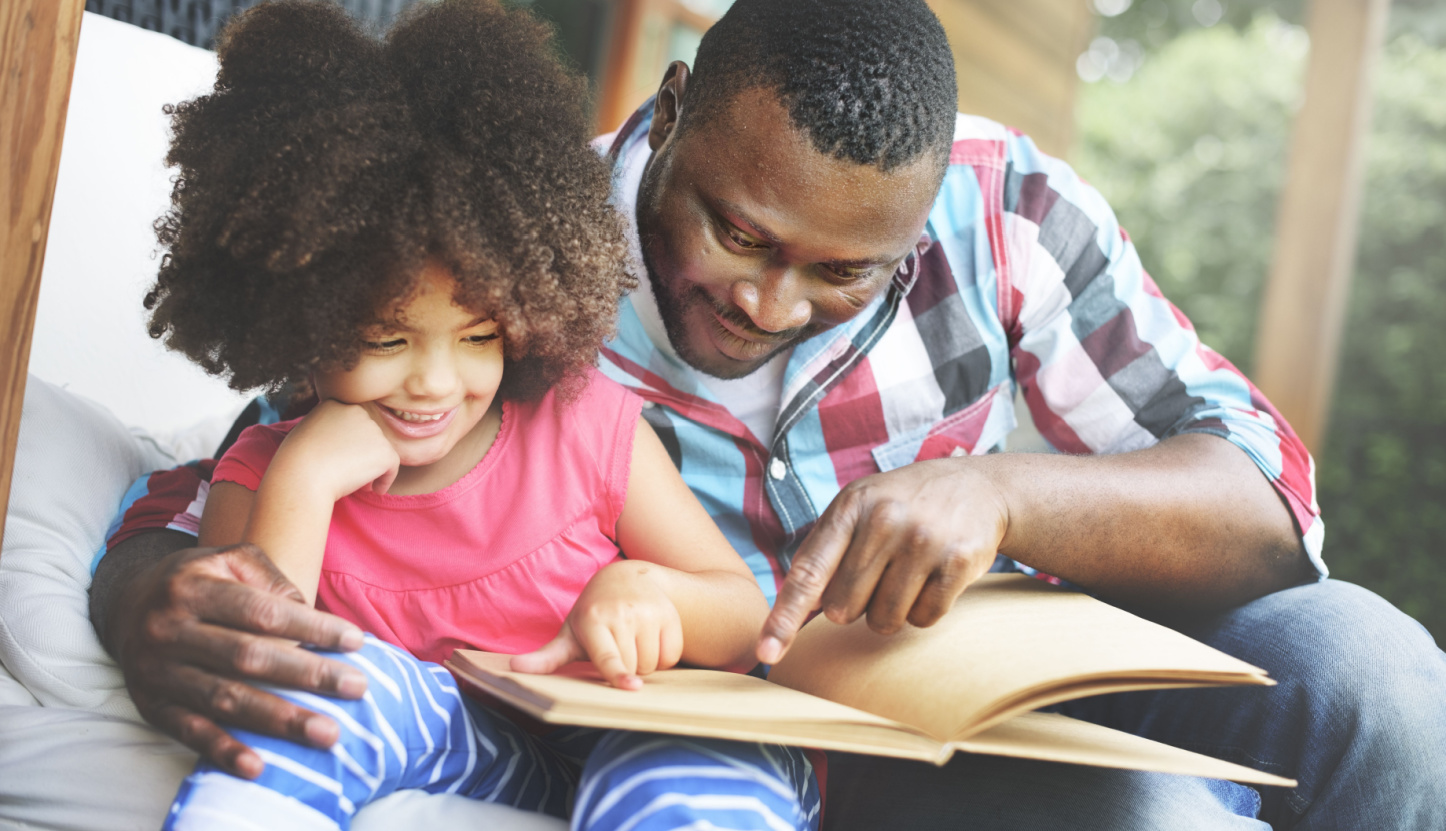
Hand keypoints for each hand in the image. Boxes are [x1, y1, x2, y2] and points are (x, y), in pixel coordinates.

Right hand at [113, 543, 367, 777]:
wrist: (125, 606)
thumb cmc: (198, 581)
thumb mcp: (228, 560)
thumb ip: (271, 579)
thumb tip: (311, 616)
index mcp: (192, 588)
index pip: (262, 611)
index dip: (311, 628)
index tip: (356, 642)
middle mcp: (169, 629)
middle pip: (248, 657)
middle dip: (308, 675)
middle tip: (357, 688)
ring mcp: (158, 671)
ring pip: (225, 699)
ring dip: (279, 720)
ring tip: (327, 734)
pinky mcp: (151, 706)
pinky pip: (190, 732)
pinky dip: (223, 751)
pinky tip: (258, 766)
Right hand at [275, 399, 399, 498]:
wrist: (301, 477)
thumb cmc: (296, 462)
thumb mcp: (306, 433)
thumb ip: (327, 429)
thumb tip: (345, 441)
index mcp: (334, 404)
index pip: (351, 423)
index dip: (349, 444)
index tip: (339, 461)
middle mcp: (356, 411)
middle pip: (367, 436)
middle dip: (362, 455)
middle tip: (348, 473)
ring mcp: (373, 429)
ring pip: (379, 451)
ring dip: (372, 467)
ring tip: (355, 482)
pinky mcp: (385, 450)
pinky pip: (392, 467)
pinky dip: (385, 480)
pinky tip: (373, 490)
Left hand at [511, 561, 683, 689]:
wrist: (625, 578)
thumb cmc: (593, 614)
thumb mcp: (569, 634)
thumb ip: (547, 657)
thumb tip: (515, 668)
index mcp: (594, 621)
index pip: (608, 656)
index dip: (618, 674)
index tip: (631, 687)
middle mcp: (622, 614)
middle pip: (632, 667)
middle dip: (626, 670)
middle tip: (617, 650)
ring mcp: (648, 612)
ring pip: (653, 663)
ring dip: (645, 664)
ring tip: (632, 644)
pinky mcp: (669, 614)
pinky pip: (671, 654)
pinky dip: (663, 656)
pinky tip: (650, 640)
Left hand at [757, 458, 1007, 662]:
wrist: (980, 487)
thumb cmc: (904, 504)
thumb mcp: (859, 506)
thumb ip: (823, 550)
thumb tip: (801, 608)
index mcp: (851, 506)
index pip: (808, 573)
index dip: (785, 617)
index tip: (766, 652)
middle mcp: (885, 520)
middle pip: (845, 608)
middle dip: (855, 604)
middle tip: (879, 572)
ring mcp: (923, 541)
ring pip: (884, 620)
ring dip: (890, 611)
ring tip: (906, 574)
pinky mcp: (958, 563)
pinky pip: (923, 619)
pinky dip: (923, 610)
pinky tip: (933, 577)